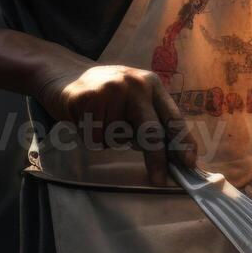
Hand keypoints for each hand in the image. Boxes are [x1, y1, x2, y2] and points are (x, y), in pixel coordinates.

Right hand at [34, 64, 195, 185]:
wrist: (62, 73)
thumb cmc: (105, 93)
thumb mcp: (133, 97)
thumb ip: (150, 119)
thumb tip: (170, 157)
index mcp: (152, 85)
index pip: (173, 117)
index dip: (183, 141)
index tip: (189, 163)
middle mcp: (135, 85)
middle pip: (151, 131)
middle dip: (157, 159)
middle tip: (159, 180)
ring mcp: (111, 90)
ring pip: (119, 138)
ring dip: (111, 140)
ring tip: (100, 122)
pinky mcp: (87, 99)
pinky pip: (96, 137)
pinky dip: (92, 138)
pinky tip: (86, 120)